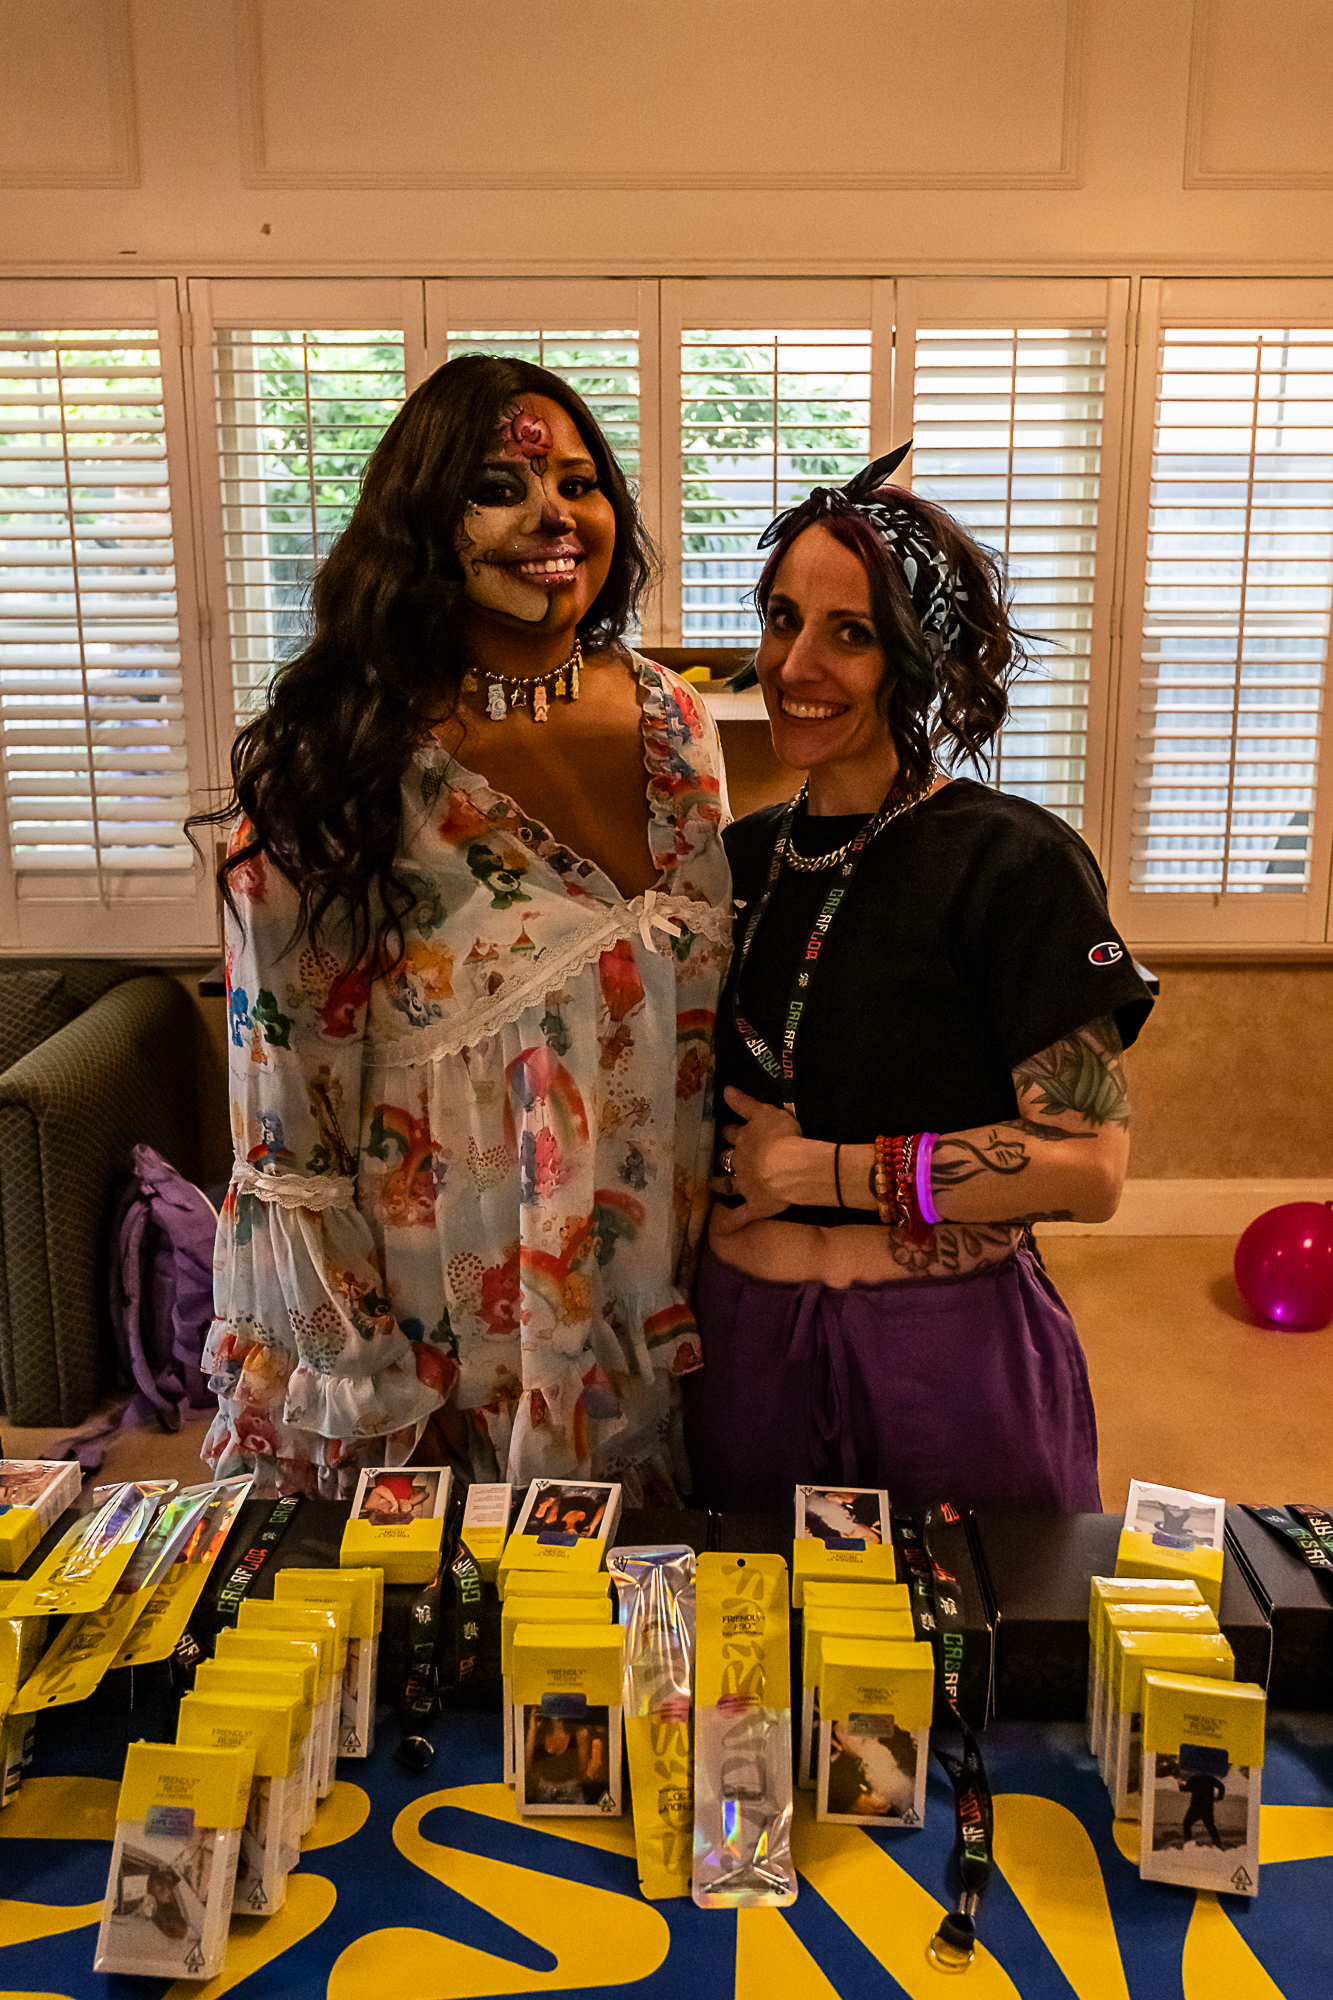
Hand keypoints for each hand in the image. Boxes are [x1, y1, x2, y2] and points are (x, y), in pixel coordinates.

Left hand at [708, 1086, 812, 1232]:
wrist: (789, 1167)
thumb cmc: (781, 1136)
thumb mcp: (764, 1112)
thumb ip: (745, 1103)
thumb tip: (725, 1090)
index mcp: (744, 1140)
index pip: (733, 1132)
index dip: (730, 1131)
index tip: (725, 1130)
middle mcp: (741, 1163)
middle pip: (727, 1159)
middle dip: (722, 1158)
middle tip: (718, 1158)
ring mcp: (746, 1186)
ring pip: (728, 1185)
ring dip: (720, 1185)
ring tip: (712, 1185)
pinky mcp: (755, 1206)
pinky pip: (739, 1217)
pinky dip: (730, 1223)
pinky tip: (720, 1230)